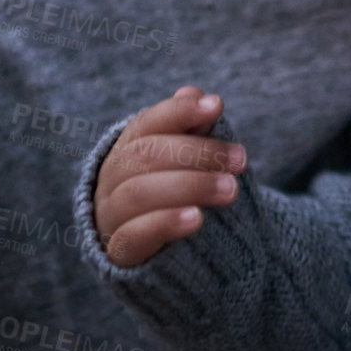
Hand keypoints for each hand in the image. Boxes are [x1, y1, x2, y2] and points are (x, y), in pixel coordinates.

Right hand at [93, 86, 246, 266]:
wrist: (169, 257)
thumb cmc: (179, 197)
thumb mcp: (189, 163)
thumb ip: (193, 131)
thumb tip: (196, 93)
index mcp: (127, 150)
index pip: (146, 124)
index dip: (179, 111)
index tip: (216, 106)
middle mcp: (112, 179)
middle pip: (146, 155)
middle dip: (197, 153)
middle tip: (240, 160)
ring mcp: (110, 215)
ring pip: (139, 193)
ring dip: (190, 186)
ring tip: (230, 190)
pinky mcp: (118, 253)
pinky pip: (134, 235)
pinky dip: (166, 223)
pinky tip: (196, 219)